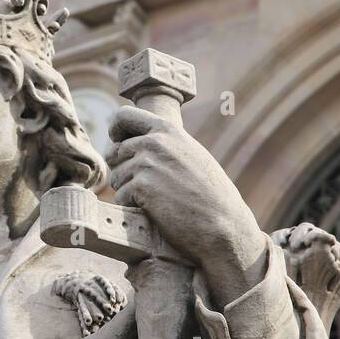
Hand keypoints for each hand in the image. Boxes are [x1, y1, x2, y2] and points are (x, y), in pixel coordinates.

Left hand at [105, 106, 266, 306]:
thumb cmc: (210, 193)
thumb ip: (164, 144)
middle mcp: (154, 142)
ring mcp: (146, 164)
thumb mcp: (190, 154)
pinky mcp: (141, 187)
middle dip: (124, 171)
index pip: (123, 116)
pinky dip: (133, 207)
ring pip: (116, 177)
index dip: (115, 132)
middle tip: (147, 188)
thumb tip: (129, 143)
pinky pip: (120, 197)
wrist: (223, 222)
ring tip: (157, 200)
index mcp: (167, 129)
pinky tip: (156, 211)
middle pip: (115, 153)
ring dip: (129, 191)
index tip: (118, 145)